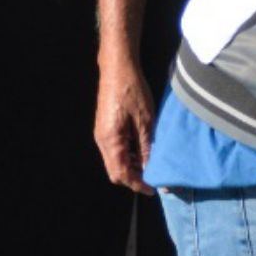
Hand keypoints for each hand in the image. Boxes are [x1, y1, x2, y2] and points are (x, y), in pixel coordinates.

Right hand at [94, 60, 156, 193]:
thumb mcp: (146, 121)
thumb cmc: (132, 90)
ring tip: (151, 163)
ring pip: (115, 162)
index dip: (138, 184)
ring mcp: (101, 134)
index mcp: (111, 140)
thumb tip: (153, 170)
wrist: (118, 67)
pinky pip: (115, 151)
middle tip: (154, 177)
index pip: (122, 174)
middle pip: (116, 172)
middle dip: (134, 178)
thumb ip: (148, 148)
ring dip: (132, 167)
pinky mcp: (105, 129)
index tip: (154, 188)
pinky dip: (128, 156)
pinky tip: (143, 151)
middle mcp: (102, 141)